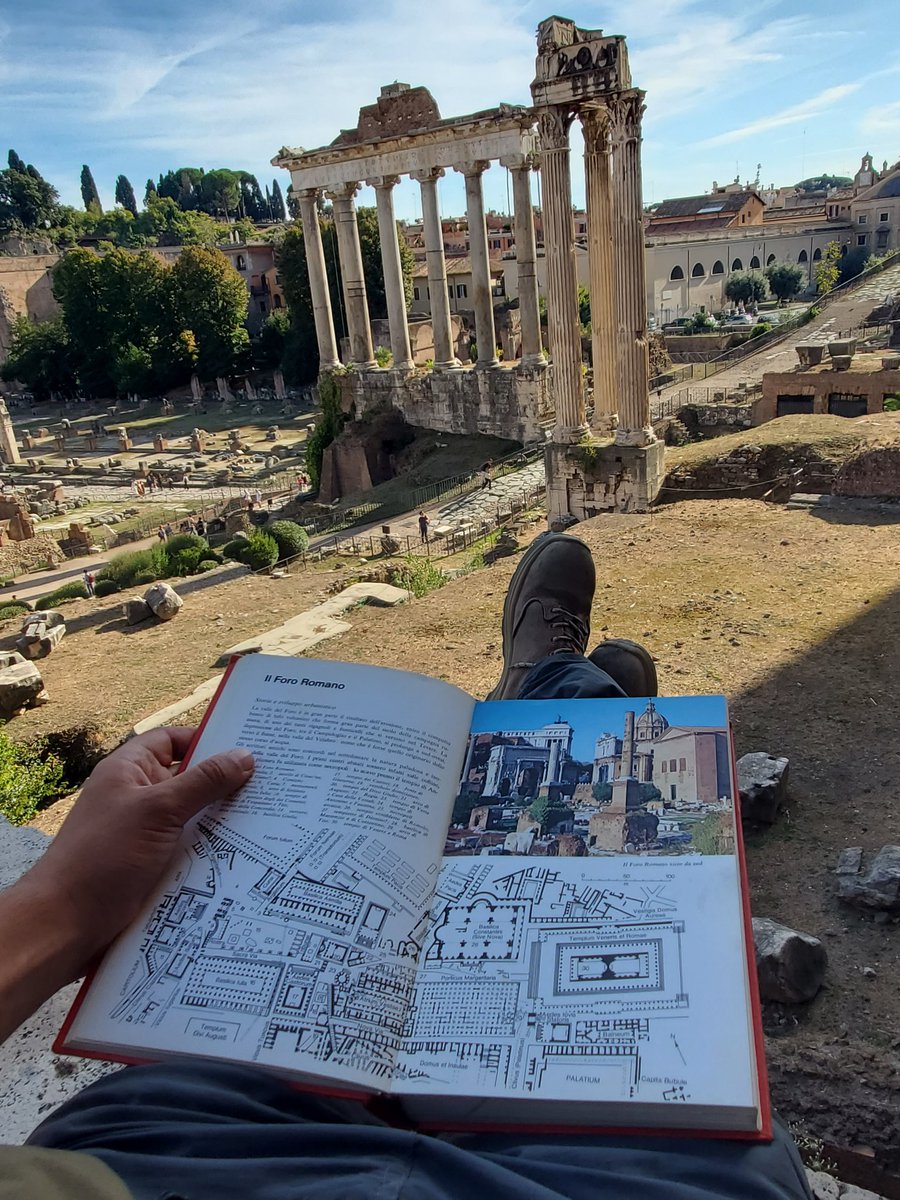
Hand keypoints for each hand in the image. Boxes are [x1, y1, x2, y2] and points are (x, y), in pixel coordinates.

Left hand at [24, 726, 253, 972]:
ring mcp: (143, 832)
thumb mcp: (159, 810)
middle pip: (187, 779)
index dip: (205, 740)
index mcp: (129, 770)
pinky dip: (210, 848)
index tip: (245, 747)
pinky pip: (188, 847)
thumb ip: (203, 782)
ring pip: (191, 816)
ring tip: (264, 818)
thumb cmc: (104, 856)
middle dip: (221, 783)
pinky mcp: (151, 863)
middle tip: (267, 784)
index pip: (171, 740)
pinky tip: (241, 853)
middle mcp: (135, 796)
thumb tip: (244, 756)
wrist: (66, 923)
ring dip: (219, 819)